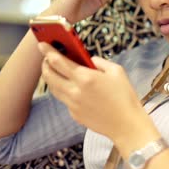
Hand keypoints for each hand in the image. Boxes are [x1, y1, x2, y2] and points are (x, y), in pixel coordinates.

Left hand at [37, 42, 158, 142]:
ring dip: (51, 78)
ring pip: (53, 88)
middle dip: (45, 64)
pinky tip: (72, 88)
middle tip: (47, 58)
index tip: (41, 44)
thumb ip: (100, 62)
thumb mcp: (117, 71)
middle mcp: (75, 91)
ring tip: (55, 71)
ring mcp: (73, 104)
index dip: (48, 51)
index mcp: (85, 77)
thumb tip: (89, 60)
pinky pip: (64, 99)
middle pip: (49, 75)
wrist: (126, 124)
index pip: (58, 61)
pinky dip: (64, 91)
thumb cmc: (125, 96)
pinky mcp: (74, 114)